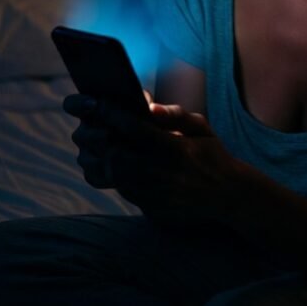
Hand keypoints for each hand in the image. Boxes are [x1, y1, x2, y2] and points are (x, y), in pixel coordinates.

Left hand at [64, 92, 241, 220]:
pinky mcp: (146, 204)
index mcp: (172, 146)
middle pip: (111, 150)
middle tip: (80, 124)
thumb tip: (149, 105)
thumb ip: (174, 114)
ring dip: (90, 156)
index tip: (90, 101)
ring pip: (107, 173)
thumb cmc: (212, 154)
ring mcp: (151, 190)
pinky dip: (101, 173)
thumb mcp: (201, 127)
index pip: (130, 125)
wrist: (226, 196)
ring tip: (84, 143)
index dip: (106, 111)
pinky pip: (115, 187)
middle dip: (90, 134)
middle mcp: (158, 170)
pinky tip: (98, 161)